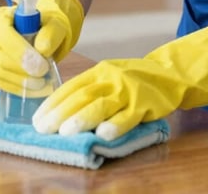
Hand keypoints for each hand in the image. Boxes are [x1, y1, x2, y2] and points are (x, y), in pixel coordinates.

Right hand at [0, 0, 83, 93]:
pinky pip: (0, 82)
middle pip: (0, 57)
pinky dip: (17, 89)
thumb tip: (42, 49)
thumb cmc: (46, 27)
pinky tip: (34, 90)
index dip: (21, 54)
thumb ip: (50, 33)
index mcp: (2, 17)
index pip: (4, 36)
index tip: (42, 67)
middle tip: (44, 76)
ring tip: (42, 84)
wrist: (42, 34)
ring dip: (21, 82)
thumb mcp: (54, 25)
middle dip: (23, 71)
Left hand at [32, 23, 207, 139]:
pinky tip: (103, 135)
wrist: (170, 73)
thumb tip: (59, 113)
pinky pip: (129, 116)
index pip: (72, 86)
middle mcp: (112, 78)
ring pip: (103, 105)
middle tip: (44, 129)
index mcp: (100, 71)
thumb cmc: (132, 80)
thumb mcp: (109, 78)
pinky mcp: (146, 104)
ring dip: (83, 119)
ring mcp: (129, 91)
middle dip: (61, 113)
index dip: (54, 102)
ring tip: (66, 132)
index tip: (37, 118)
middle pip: (83, 95)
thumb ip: (90, 91)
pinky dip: (116, 126)